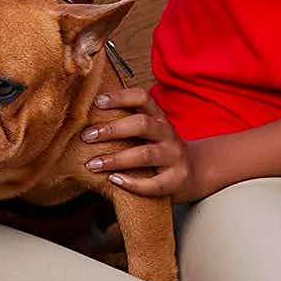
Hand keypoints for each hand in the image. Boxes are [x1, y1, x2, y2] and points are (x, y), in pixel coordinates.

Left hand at [81, 87, 211, 202]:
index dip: (120, 96)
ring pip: (145, 154)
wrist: (195, 171)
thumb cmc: (159, 149)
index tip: (97, 102)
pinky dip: (133, 183)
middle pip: (141, 124)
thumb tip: (86, 115)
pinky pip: (155, 183)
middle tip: (86, 137)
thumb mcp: (149, 130)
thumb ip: (126, 122)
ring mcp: (174, 156)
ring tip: (92, 164)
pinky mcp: (177, 180)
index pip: (142, 97)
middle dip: (112, 129)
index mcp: (158, 117)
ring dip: (116, 159)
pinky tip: (114, 181)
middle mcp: (167, 133)